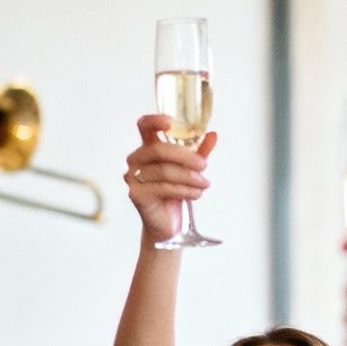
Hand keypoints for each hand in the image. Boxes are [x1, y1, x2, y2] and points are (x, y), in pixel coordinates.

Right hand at [122, 115, 214, 242]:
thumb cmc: (175, 192)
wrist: (168, 224)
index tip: (171, 122)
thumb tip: (213, 135)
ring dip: (190, 178)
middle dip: (186, 157)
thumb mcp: (190, 169)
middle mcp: (136, 160)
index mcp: (147, 148)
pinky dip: (185, 190)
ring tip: (204, 184)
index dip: (155, 121)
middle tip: (204, 166)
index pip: (144, 126)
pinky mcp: (136, 195)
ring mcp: (133, 177)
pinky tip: (197, 193)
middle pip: (159, 150)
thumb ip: (199, 151)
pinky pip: (163, 188)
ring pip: (164, 171)